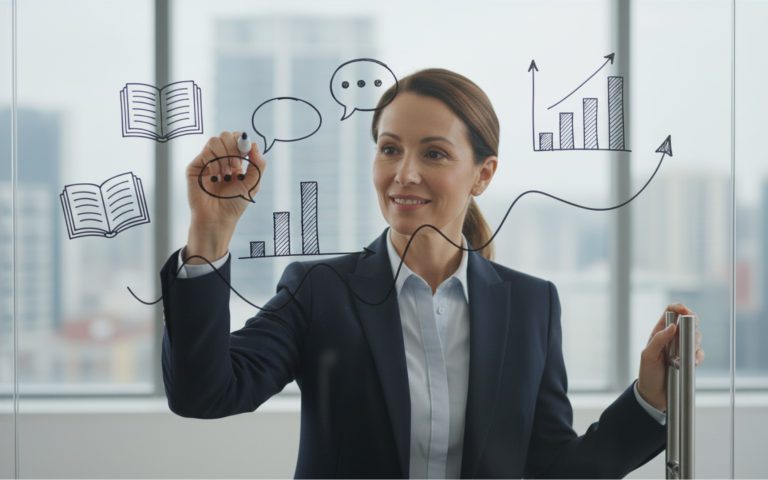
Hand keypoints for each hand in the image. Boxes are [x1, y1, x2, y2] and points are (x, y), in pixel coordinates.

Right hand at [184, 131, 265, 262]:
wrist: (218, 217)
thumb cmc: (234, 203)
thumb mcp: (253, 184)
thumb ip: (258, 164)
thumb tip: (254, 144)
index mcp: (235, 160)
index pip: (238, 138)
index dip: (242, 141)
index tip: (246, 154)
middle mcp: (221, 158)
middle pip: (226, 135)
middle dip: (233, 148)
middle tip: (236, 167)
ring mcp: (208, 161)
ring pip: (215, 140)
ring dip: (223, 156)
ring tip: (225, 174)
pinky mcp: (196, 166)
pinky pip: (205, 152)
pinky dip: (214, 162)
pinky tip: (215, 176)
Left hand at [636, 304, 703, 411]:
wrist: (654, 395)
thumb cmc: (648, 373)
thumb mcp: (648, 356)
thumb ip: (658, 340)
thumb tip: (672, 327)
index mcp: (660, 332)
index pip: (671, 312)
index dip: (680, 308)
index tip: (687, 312)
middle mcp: (672, 338)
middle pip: (689, 322)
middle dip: (691, 329)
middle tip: (685, 342)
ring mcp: (682, 348)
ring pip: (696, 337)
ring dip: (693, 345)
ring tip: (682, 357)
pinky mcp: (690, 360)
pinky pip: (700, 353)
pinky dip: (698, 357)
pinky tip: (690, 364)